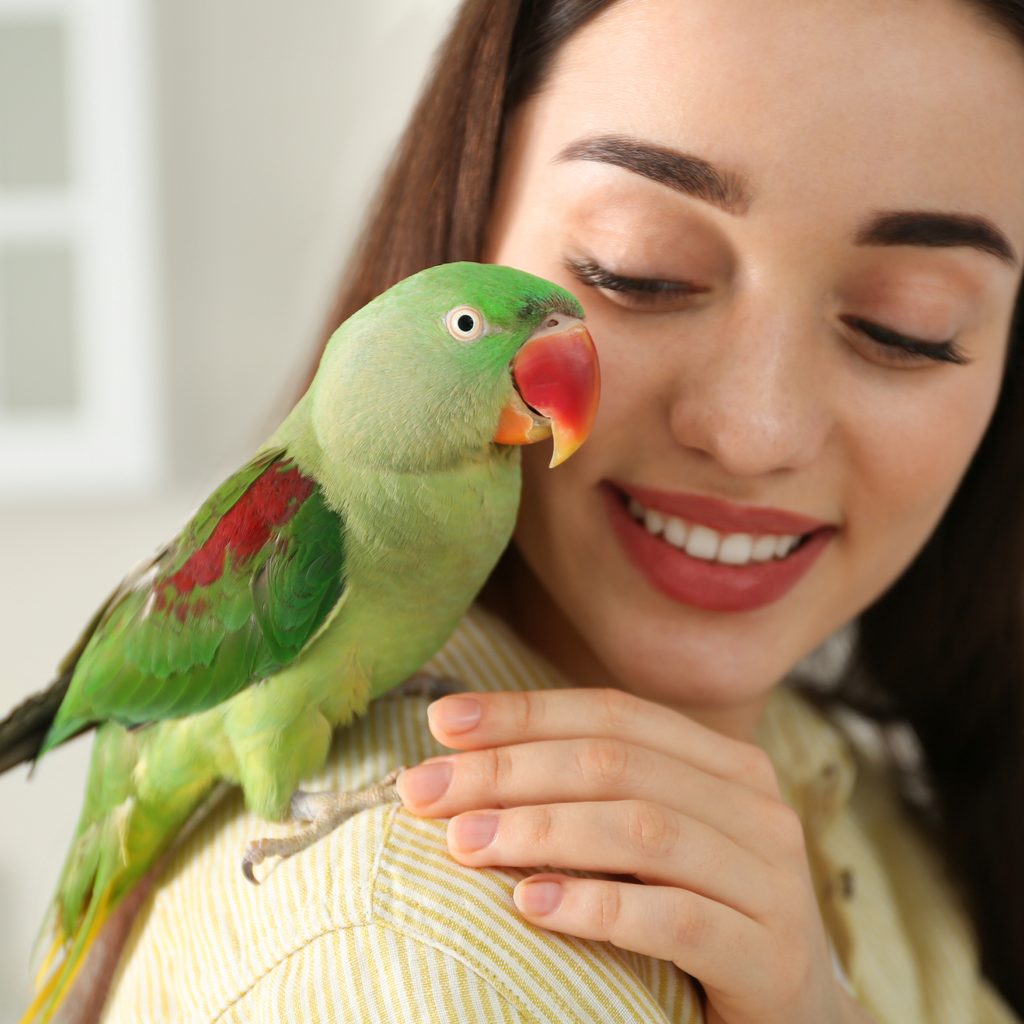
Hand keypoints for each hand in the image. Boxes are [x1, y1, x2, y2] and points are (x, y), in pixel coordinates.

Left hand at [396, 687, 873, 1023]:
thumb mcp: (651, 843)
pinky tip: (531, 905)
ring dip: (539, 830)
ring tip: (462, 843)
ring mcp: (772, 879)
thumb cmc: (699, 916)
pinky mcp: (774, 956)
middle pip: (613, 764)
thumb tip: (460, 754)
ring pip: (641, 829)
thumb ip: (589, 795)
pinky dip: (597, 905)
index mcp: (724, 764)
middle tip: (422, 790)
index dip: (523, 711)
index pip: (612, 715)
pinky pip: (676, 917)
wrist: (793, 1020)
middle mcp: (755, 807)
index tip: (440, 723)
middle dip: (507, 770)